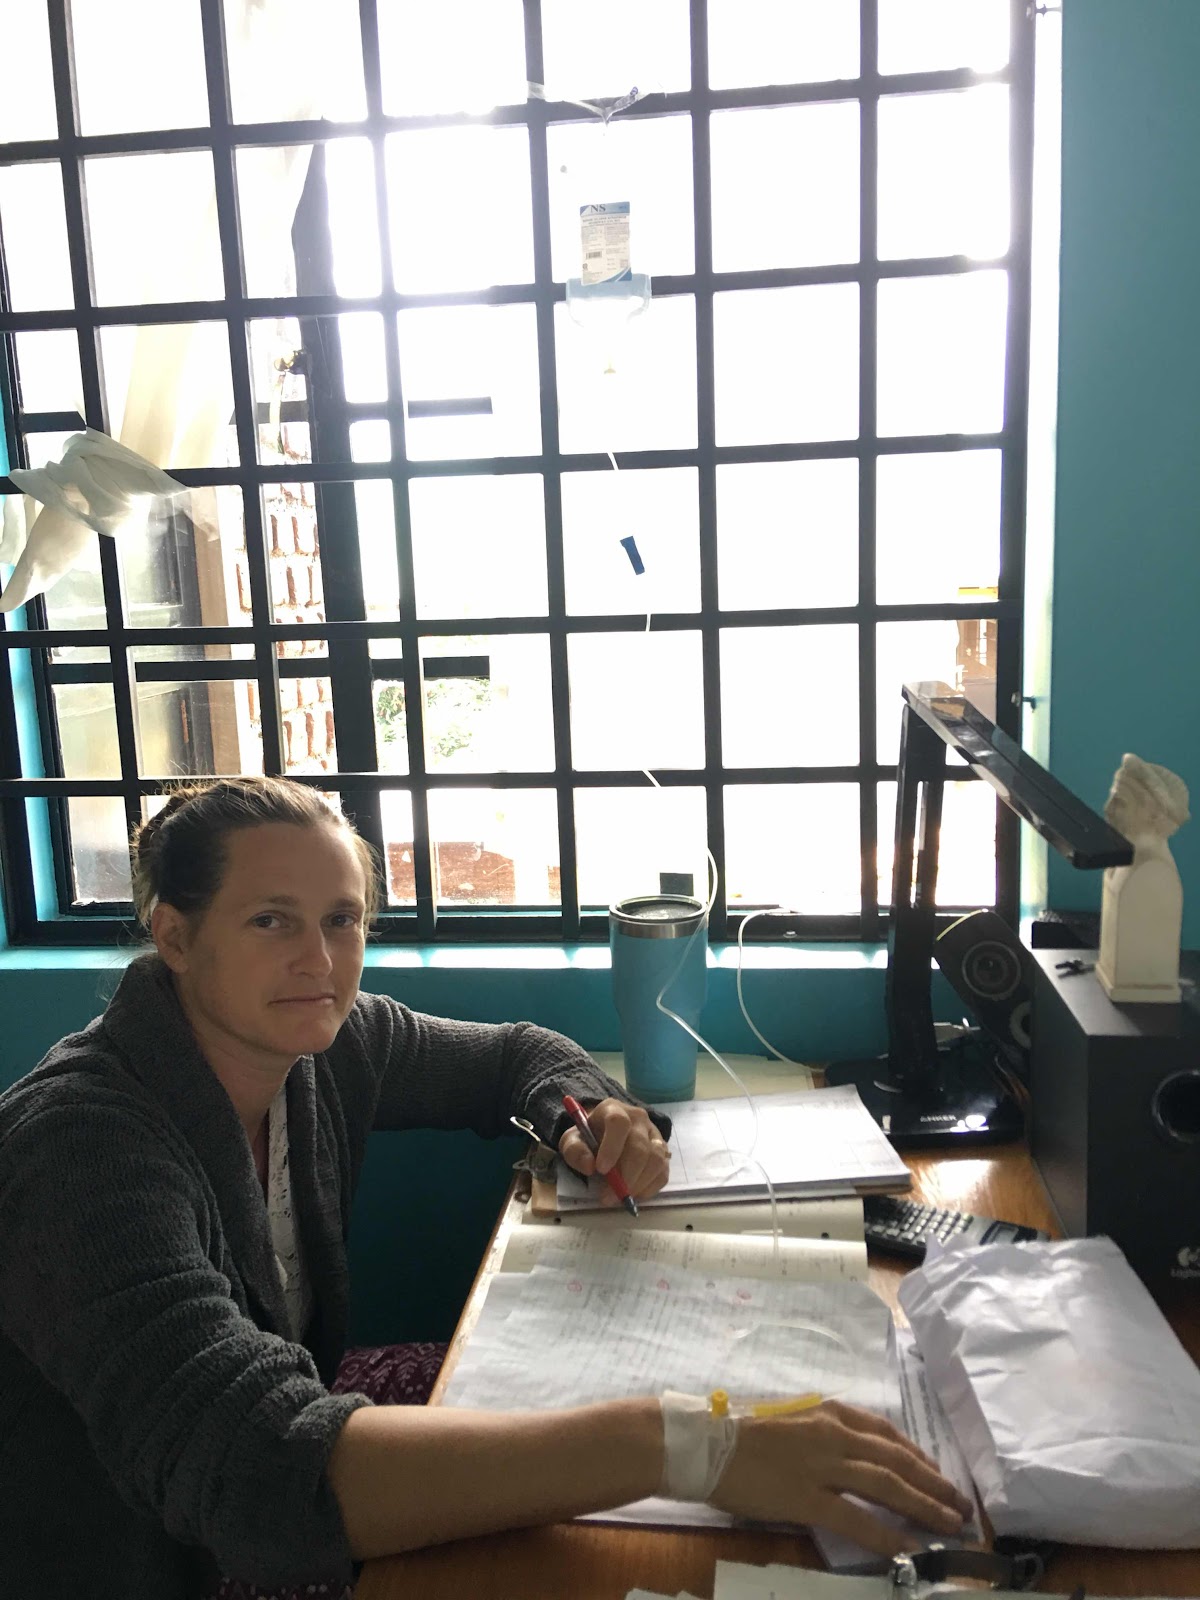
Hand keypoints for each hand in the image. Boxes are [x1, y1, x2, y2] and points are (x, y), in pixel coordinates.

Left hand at [557, 1098, 671, 1204]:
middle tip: (609, 1196)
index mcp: (613, 1109)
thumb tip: (589, 1166)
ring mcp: (654, 1134)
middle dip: (625, 1176)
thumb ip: (575, 1151)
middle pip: (640, 1147)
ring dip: (638, 1184)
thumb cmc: (590, 1137)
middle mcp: (638, 1119)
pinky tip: (633, 1193)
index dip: (611, 1147)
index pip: (619, 1123)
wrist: (606, 1133)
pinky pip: (663, 1173)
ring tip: (620, 1196)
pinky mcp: (663, 1152)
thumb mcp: (573, 1140)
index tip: (601, 1170)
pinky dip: (649, 1188)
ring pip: (656, 1160)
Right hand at [709, 1400, 973, 1556]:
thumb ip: (825, 1434)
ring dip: (924, 1506)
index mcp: (829, 1413)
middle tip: (960, 1504)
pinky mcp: (808, 1498)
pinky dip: (887, 1535)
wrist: (707, 1444)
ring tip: (950, 1524)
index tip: (938, 1473)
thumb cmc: (743, 1434)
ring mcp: (822, 1466)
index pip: (887, 1433)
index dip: (918, 1455)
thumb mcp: (793, 1420)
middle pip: (896, 1459)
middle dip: (933, 1483)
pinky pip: (857, 1519)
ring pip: (887, 1485)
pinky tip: (909, 1549)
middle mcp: (833, 1434)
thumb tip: (853, 1456)